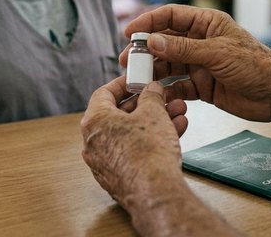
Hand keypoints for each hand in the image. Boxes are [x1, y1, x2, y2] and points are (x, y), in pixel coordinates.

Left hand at [81, 77, 188, 207]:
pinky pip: (134, 150)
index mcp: (94, 122)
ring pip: (130, 133)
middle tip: (162, 97)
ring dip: (154, 121)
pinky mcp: (118, 177)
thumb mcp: (153, 112)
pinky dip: (151, 140)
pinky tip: (175, 131)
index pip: (103, 93)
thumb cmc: (148, 152)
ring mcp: (104, 162)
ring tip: (177, 113)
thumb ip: (151, 96)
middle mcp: (93, 142)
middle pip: (119, 114)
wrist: (155, 192)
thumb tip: (151, 90)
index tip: (136, 79)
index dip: (123, 83)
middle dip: (146, 104)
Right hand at [122, 4, 270, 122]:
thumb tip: (151, 41)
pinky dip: (166, 91)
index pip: (170, 17)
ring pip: (168, 65)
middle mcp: (200, 41)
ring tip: (135, 82)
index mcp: (206, 23)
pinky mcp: (202, 86)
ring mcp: (200, 64)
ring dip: (152, 72)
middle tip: (126, 62)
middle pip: (164, 42)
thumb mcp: (217, 53)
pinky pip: (178, 86)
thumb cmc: (255, 65)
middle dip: (144, 51)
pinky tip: (155, 97)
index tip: (128, 32)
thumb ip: (183, 49)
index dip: (148, 22)